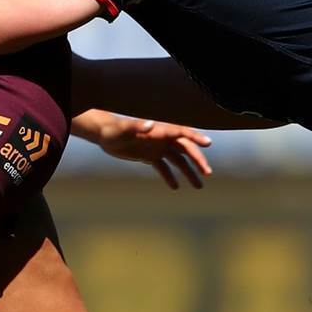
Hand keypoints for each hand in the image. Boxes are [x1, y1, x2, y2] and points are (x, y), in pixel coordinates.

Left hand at [86, 115, 212, 189]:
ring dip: (189, 172)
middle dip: (197, 160)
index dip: (195, 137)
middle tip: (207, 173)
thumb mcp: (123, 129)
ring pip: (178, 160)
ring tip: (198, 186)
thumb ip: (137, 126)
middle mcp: (162, 138)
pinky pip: (163, 167)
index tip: (208, 144)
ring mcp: (157, 147)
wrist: (103, 135)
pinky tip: (175, 187)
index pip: (182, 133)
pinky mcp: (149, 156)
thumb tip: (151, 125)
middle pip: (185, 148)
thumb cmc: (113, 129)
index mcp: (159, 130)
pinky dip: (169, 176)